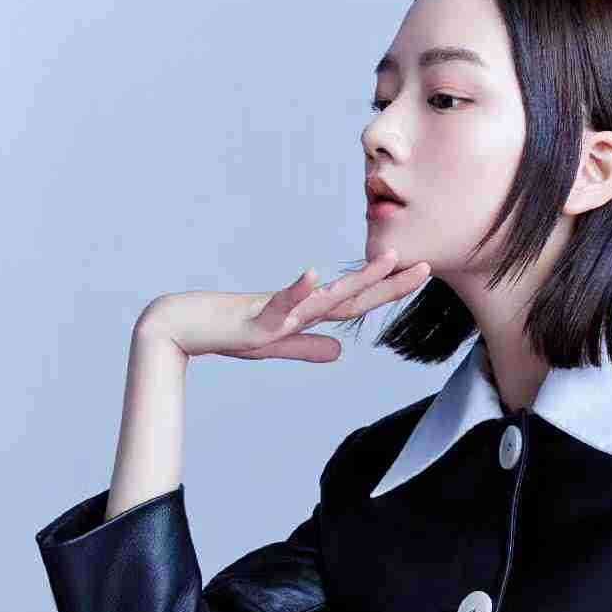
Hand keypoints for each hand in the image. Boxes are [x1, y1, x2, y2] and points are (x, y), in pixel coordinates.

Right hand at [136, 248, 429, 361]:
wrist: (185, 326)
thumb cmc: (228, 333)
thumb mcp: (277, 346)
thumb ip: (309, 346)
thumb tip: (341, 351)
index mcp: (306, 314)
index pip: (356, 302)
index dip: (388, 291)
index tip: (420, 275)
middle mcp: (299, 305)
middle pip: (352, 294)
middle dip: (389, 282)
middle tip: (426, 265)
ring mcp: (279, 309)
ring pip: (326, 295)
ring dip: (357, 279)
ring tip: (388, 261)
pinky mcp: (256, 317)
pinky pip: (280, 303)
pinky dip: (298, 289)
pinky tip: (315, 275)